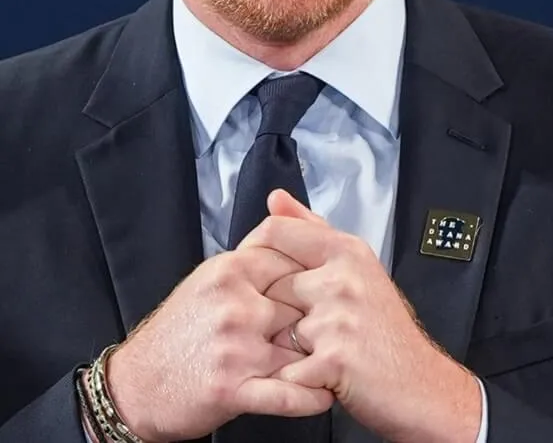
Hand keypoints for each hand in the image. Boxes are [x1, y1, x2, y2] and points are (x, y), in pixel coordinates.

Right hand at [105, 246, 334, 441]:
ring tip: (345, 364)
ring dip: (324, 359)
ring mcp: (234, 346)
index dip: (320, 275)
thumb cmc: (178, 334)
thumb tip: (294, 228)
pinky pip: (287, 393)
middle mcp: (235, 304)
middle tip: (346, 329)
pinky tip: (325, 395)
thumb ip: (253, 258)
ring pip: (302, 347)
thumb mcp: (211, 280)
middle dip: (324, 318)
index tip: (336, 288)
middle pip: (305, 302)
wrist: (133, 388)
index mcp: (232, 271)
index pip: (296, 259)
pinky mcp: (231, 388)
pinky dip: (312, 397)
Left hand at [239, 190, 481, 442]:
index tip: (255, 274)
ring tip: (318, 355)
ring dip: (287, 350)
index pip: (277, 231)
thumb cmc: (385, 330)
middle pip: (269, 285)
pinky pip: (284, 370)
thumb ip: (312, 232)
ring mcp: (338, 317)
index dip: (255, 253)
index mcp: (348, 251)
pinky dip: (295, 381)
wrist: (419, 383)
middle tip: (308, 331)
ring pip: (274, 331)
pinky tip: (319, 377)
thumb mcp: (357, 268)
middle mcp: (343, 277)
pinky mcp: (333, 358)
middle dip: (278, 314)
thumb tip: (276, 198)